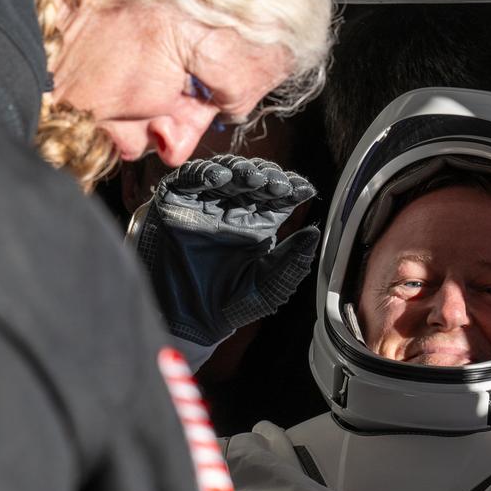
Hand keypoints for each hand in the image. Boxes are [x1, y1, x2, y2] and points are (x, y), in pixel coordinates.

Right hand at [130, 155, 319, 368]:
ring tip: (253, 177)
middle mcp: (232, 210)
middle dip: (267, 176)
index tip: (304, 189)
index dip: (290, 188)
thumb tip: (314, 233)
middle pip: (252, 179)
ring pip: (224, 172)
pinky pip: (189, 179)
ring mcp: (204, 204)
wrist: (188, 321)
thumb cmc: (228, 307)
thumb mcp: (268, 288)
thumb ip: (292, 263)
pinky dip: (204, 173)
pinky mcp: (176, 202)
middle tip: (277, 183)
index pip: (277, 197)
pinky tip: (221, 177)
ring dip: (240, 170)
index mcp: (257, 226)